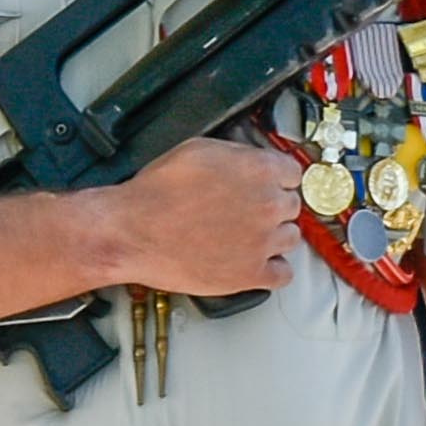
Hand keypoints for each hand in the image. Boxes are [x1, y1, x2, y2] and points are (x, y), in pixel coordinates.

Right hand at [99, 135, 302, 298]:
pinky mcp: (251, 275)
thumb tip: (251, 159)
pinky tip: (257, 261)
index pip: (293, 173)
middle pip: (291, 206)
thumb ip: (237, 155)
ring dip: (273, 237)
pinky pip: (283, 274)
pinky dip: (273, 269)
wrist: (132, 233)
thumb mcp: (198, 151)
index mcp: (259, 170)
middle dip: (271, 207)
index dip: (276, 180)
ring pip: (290, 238)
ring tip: (247, 236)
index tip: (268, 186)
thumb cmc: (156, 194)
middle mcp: (268, 205)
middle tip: (246, 211)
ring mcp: (262, 242)